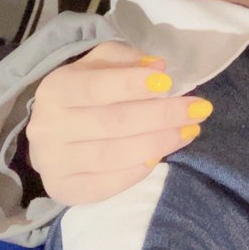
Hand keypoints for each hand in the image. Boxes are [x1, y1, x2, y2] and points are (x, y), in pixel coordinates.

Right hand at [27, 42, 211, 205]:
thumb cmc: (83, 92)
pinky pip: (106, 185)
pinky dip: (136, 172)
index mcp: (56, 89)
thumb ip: (124, 59)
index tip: (169, 83)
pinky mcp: (64, 190)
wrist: (51, 134)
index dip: (133, 85)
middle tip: (199, 109)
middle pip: (113, 123)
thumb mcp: (98, 64)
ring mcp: (53, 163)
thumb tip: (157, 66)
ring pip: (114, 155)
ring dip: (159, 142)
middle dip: (162, 116)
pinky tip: (160, 155)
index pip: (96, 87)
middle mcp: (49, 128)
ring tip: (190, 130)